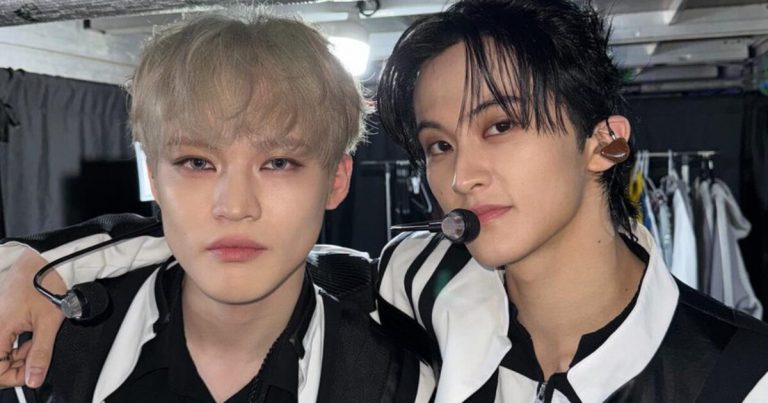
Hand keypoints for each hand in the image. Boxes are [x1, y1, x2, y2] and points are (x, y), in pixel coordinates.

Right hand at [0, 249, 63, 388]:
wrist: (49, 259)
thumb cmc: (47, 283)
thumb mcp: (49, 323)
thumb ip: (41, 354)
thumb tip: (34, 378)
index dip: (14, 376)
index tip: (32, 373)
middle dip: (20, 363)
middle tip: (39, 353)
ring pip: (1, 349)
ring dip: (21, 351)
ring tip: (39, 339)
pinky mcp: (2, 314)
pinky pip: (5, 336)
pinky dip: (20, 340)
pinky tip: (34, 332)